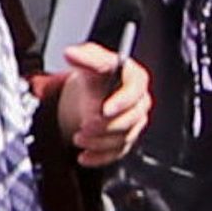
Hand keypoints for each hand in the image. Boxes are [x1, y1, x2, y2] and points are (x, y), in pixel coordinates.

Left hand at [48, 39, 152, 170]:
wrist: (92, 94)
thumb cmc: (97, 76)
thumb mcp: (90, 60)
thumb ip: (84, 57)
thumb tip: (71, 53)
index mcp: (136, 79)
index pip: (134, 92)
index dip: (120, 102)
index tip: (104, 110)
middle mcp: (139, 102)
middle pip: (131, 119)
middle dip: (106, 125)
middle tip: (85, 125)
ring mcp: (134, 123)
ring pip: (123, 138)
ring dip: (99, 141)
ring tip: (79, 137)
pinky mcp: (126, 141)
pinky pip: (117, 153)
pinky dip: (99, 157)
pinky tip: (84, 155)